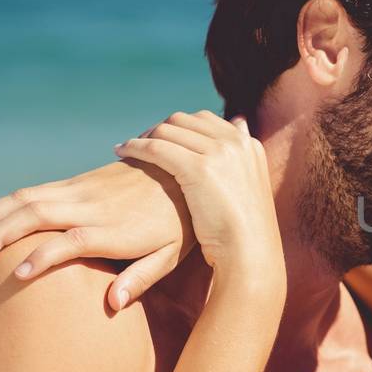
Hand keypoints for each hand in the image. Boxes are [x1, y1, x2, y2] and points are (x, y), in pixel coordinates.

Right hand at [0, 159, 194, 311]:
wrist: (185, 167)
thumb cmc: (181, 223)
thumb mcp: (172, 254)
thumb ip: (142, 278)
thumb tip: (113, 304)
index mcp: (116, 228)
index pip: (72, 240)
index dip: (44, 256)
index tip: (17, 276)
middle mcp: (92, 205)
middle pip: (37, 215)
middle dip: (0, 235)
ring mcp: (81, 190)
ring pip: (26, 199)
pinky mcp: (76, 182)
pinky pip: (31, 191)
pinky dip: (1, 206)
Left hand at [115, 113, 282, 288]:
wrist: (250, 251)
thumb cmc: (246, 231)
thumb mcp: (250, 184)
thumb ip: (241, 156)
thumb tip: (240, 122)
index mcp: (247, 145)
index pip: (205, 120)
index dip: (180, 127)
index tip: (162, 139)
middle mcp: (234, 142)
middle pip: (185, 119)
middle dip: (160, 129)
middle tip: (141, 143)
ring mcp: (218, 153)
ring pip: (168, 130)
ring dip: (144, 136)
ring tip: (127, 148)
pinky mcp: (198, 167)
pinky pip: (157, 147)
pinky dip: (136, 147)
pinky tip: (122, 154)